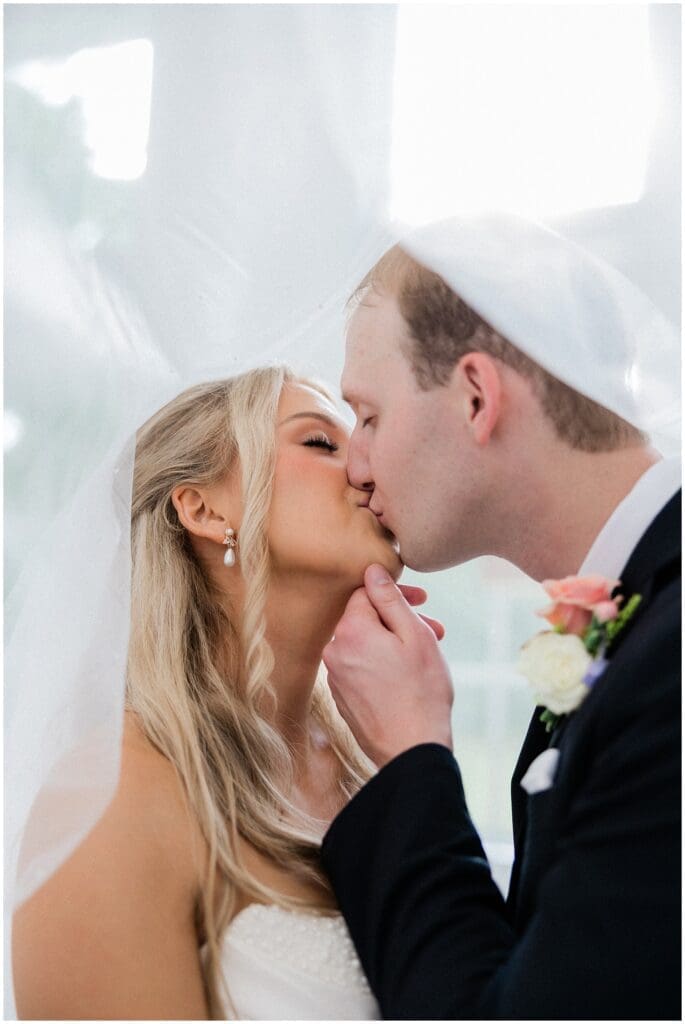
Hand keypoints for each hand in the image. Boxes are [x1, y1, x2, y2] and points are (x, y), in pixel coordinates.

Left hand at [323, 564, 453, 767]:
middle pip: (366, 619)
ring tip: (426, 655)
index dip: (395, 593)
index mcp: (350, 631)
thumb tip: (371, 570)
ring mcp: (336, 677)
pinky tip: (408, 676)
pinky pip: (362, 667)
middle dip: (399, 619)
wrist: (412, 750)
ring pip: (366, 644)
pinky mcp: (342, 698)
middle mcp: (335, 652)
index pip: (365, 592)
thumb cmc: (421, 691)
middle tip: (434, 629)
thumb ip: (390, 599)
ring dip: (394, 642)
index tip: (422, 600)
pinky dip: (383, 664)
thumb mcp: (414, 636)